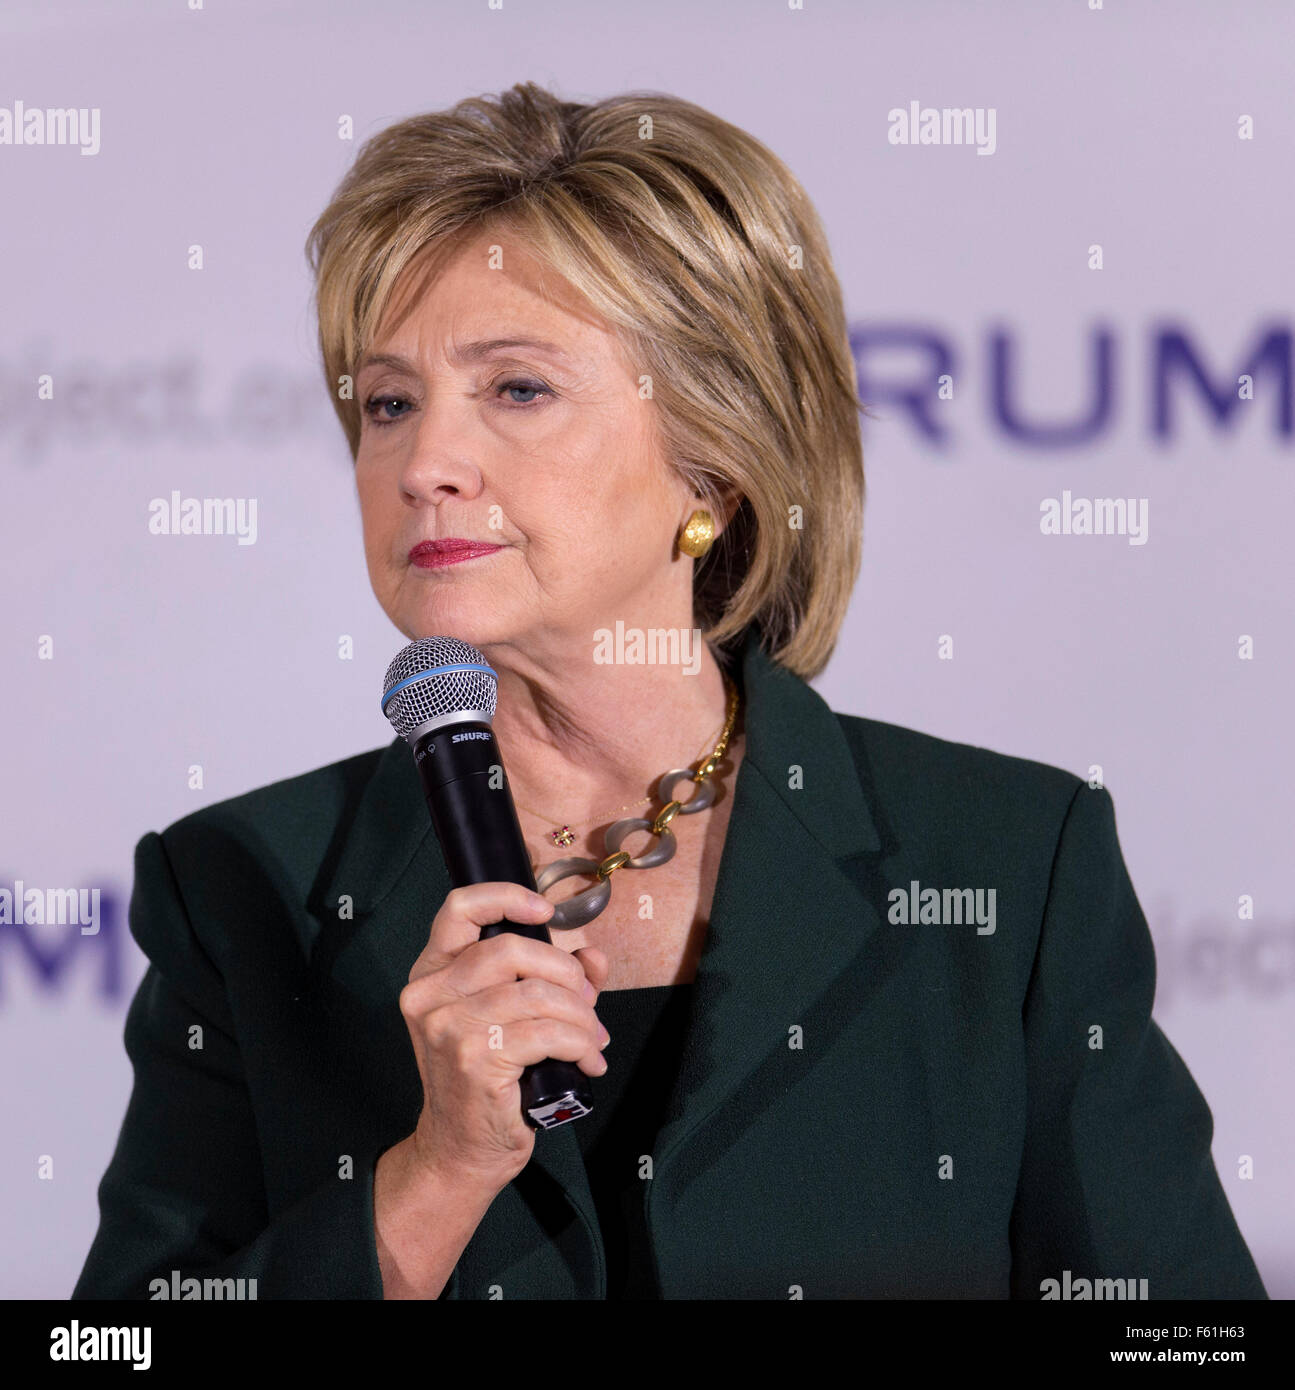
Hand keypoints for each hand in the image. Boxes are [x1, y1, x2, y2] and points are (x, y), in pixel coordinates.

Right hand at [396, 882, 608, 1196]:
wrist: (459, 1151)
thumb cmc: (487, 1081)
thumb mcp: (510, 1019)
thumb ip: (551, 979)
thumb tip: (593, 957)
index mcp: (432, 975)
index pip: (458, 910)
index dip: (506, 897)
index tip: (545, 912)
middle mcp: (430, 996)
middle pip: (512, 949)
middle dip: (565, 972)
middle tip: (587, 1000)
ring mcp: (450, 1029)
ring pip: (537, 994)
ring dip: (581, 1015)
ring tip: (592, 1038)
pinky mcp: (476, 1062)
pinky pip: (547, 1033)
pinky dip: (580, 1043)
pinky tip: (588, 1060)